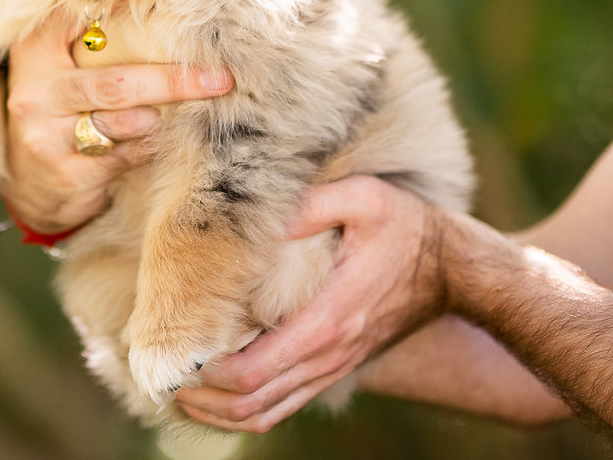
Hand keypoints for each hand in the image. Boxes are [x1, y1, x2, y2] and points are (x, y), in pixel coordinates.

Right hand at [1, 14, 232, 233]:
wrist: (29, 189)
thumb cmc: (57, 116)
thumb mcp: (57, 72)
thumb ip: (87, 40)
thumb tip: (147, 4)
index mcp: (34, 55)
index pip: (76, 19)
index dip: (120, 9)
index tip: (170, 5)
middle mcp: (37, 93)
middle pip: (116, 82)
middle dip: (173, 81)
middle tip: (220, 78)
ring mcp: (49, 137)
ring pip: (126, 122)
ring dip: (160, 118)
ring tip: (180, 114)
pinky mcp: (70, 174)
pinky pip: (129, 155)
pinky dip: (151, 145)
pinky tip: (160, 140)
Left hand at [175, 175, 449, 431]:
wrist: (457, 269)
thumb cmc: (406, 228)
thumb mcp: (364, 198)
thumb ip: (311, 205)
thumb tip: (257, 216)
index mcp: (327, 320)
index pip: (253, 371)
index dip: (205, 373)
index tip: (170, 351)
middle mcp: (326, 354)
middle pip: (249, 403)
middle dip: (197, 397)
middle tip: (154, 374)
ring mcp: (331, 367)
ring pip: (264, 413)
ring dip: (215, 411)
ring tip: (174, 388)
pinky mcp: (333, 367)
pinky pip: (282, 404)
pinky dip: (243, 408)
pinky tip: (213, 392)